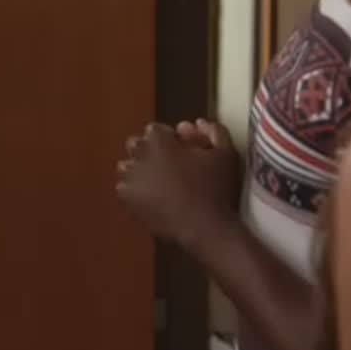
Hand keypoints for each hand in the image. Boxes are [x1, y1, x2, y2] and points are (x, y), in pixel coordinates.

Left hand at [116, 119, 242, 251]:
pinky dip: (134, 191)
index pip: (155, 129)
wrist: (204, 226)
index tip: (180, 149)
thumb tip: (198, 122)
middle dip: (149, 151)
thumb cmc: (215, 187)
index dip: (168, 138)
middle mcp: (139, 155)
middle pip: (136, 145)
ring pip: (127, 166)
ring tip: (158, 182)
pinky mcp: (127, 200)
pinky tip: (151, 197)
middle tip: (167, 165)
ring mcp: (130, 178)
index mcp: (159, 141)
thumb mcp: (226, 154)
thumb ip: (214, 132)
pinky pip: (124, 189)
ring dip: (139, 170)